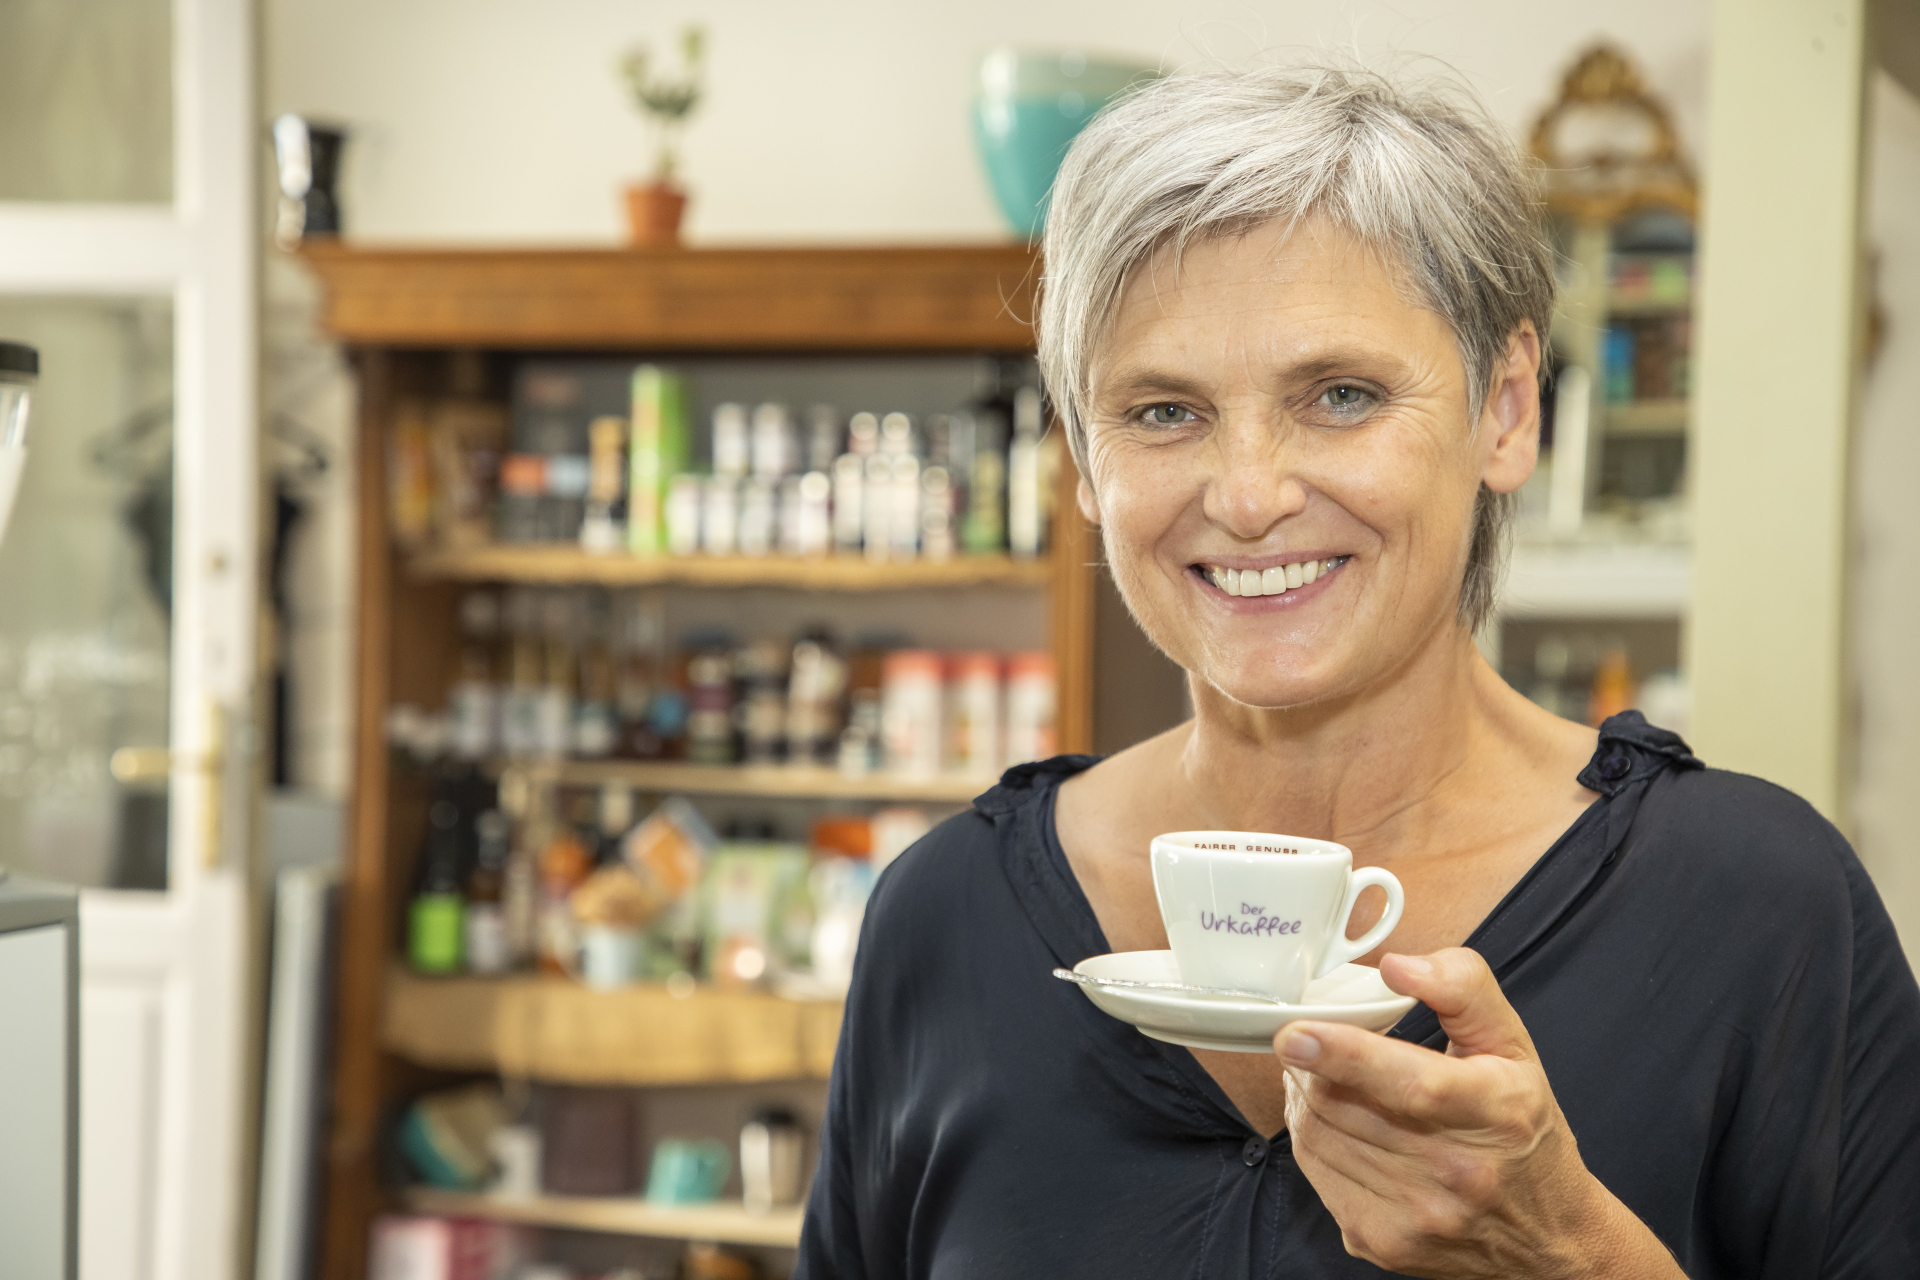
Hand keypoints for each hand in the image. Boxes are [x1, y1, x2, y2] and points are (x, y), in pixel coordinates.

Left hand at [1272, 949, 1681, 1279]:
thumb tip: (1396, 967)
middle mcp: (1456, 1172)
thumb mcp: (1513, 1045)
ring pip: (1318, 1138)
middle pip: (1344, 1106)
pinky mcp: (1380, 1243)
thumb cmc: (1523, 1128)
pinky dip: (1313, 1138)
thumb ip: (1461, 989)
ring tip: (1328, 1078)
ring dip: (1306, 1097)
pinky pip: (1315, 1174)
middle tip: (1314, 1041)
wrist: (1546, 1236)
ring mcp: (1415, 1216)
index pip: (1410, 1084)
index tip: (1296, 1034)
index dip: (1344, 1055)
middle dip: (1312, 1065)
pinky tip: (1338, 1123)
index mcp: (1494, 1111)